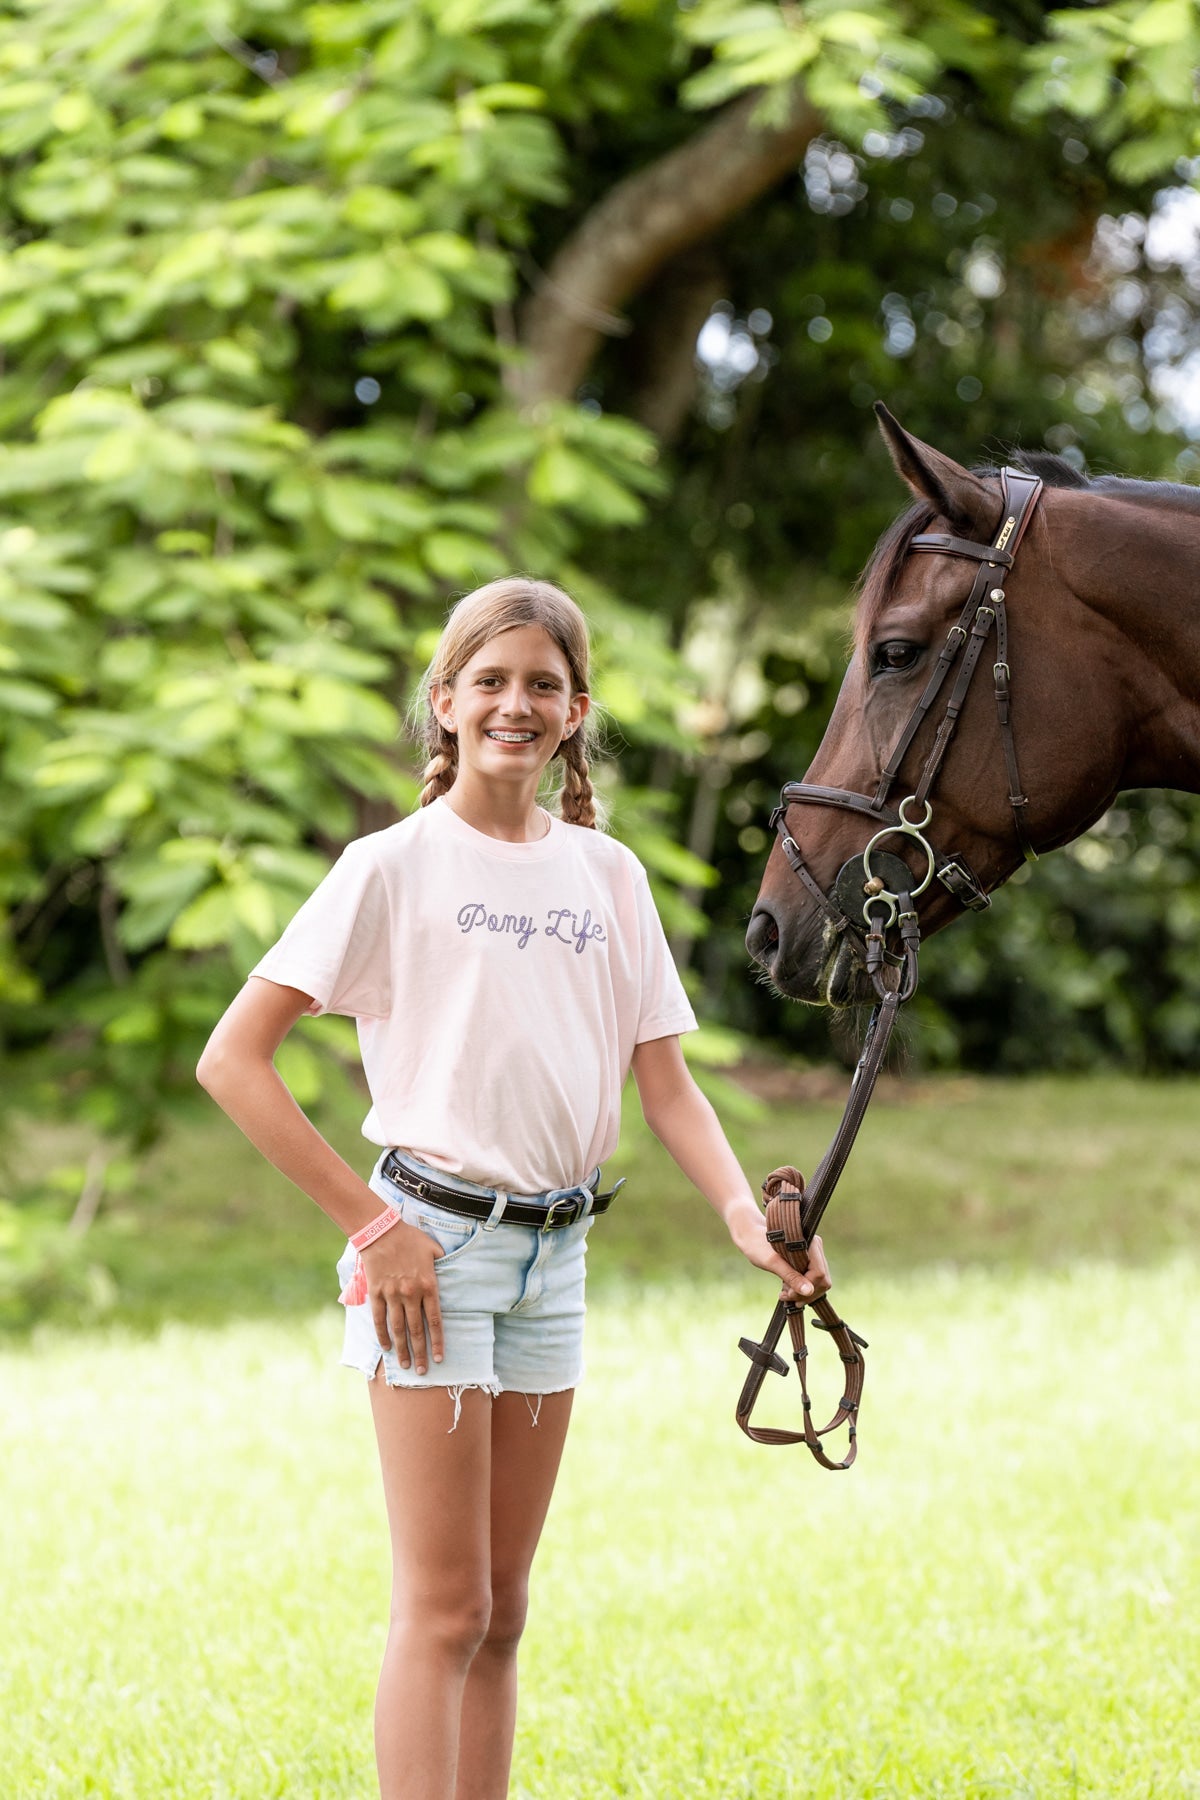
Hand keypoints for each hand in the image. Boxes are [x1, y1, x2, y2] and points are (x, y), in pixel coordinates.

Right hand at [361, 1220, 445, 1373]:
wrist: (382, 1231)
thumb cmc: (410, 1238)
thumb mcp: (434, 1248)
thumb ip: (443, 1263)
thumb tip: (453, 1270)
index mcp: (428, 1285)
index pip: (435, 1320)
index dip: (437, 1341)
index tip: (439, 1358)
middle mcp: (410, 1293)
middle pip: (416, 1330)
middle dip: (420, 1352)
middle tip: (422, 1371)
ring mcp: (392, 1295)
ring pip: (397, 1329)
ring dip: (402, 1349)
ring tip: (406, 1365)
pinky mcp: (376, 1293)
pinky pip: (379, 1319)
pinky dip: (382, 1335)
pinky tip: (386, 1348)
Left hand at [728, 1207, 831, 1304]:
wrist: (750, 1236)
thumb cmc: (758, 1245)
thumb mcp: (772, 1263)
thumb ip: (791, 1276)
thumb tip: (809, 1291)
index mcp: (810, 1243)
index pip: (819, 1274)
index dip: (806, 1288)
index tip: (788, 1293)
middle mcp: (815, 1248)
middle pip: (822, 1280)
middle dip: (805, 1293)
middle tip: (786, 1296)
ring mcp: (813, 1255)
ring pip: (818, 1283)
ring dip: (802, 1293)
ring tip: (784, 1294)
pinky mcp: (808, 1261)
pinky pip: (812, 1280)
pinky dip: (800, 1288)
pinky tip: (787, 1290)